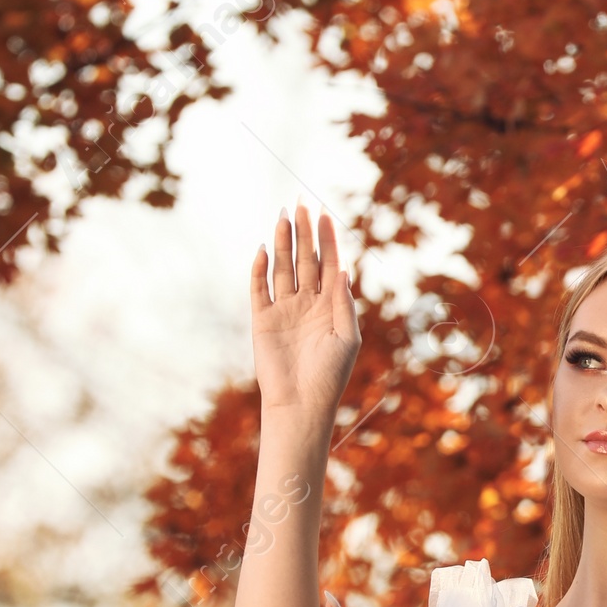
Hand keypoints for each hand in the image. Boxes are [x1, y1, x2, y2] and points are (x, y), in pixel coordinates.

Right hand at [252, 206, 360, 422]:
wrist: (301, 403)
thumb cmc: (330, 375)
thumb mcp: (347, 337)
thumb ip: (344, 303)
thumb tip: (344, 270)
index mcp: (330, 305)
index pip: (329, 264)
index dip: (327, 239)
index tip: (325, 213)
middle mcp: (307, 303)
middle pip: (305, 259)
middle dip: (304, 232)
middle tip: (301, 204)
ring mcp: (284, 309)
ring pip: (283, 268)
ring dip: (282, 243)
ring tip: (282, 218)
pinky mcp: (263, 320)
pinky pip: (259, 289)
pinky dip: (259, 269)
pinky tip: (262, 251)